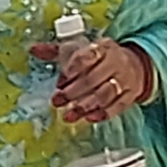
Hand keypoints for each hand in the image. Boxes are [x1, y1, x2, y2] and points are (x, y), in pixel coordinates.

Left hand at [36, 33, 154, 124]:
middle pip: (95, 78)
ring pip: (105, 94)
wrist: (133, 65)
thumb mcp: (80, 49)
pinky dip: (103, 113)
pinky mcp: (130, 96)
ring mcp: (124, 80)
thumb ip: (55, 51)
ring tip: (69, 115)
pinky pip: (118, 106)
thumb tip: (33, 50)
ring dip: (85, 106)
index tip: (61, 79)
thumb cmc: (100, 58)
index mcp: (103, 48)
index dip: (74, 67)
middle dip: (74, 92)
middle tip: (57, 100)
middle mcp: (116, 63)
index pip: (90, 55)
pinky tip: (89, 118)